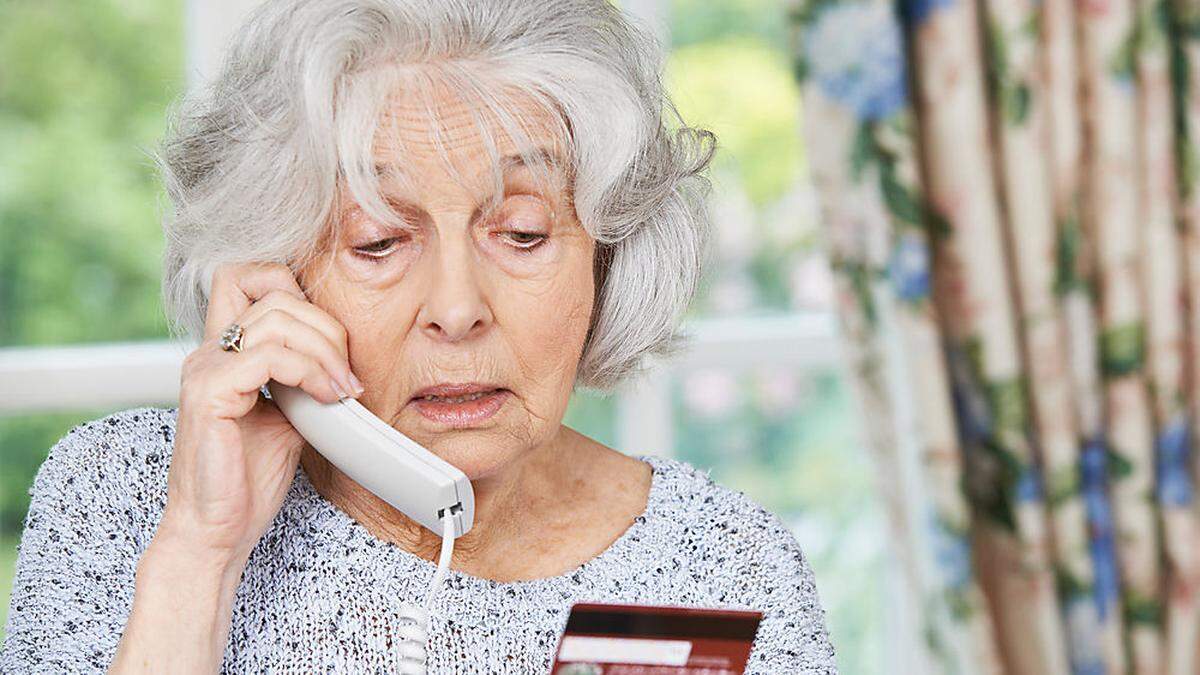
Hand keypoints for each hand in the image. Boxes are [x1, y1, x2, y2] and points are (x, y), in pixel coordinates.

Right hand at [160, 262, 361, 561]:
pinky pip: (269, 356)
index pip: (247, 276)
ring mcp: (205, 370)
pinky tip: (326, 398)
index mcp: (224, 353)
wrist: (217, 532)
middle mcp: (208, 353)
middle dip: (326, 327)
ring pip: (277, 318)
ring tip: (343, 390)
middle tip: (348, 374)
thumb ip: (303, 379)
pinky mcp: (209, 394)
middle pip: (274, 292)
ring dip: (325, 351)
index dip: (296, 290)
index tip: (331, 343)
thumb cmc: (248, 482)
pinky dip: (309, 371)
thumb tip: (342, 360)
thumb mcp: (289, 417)